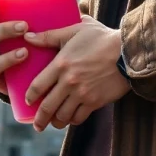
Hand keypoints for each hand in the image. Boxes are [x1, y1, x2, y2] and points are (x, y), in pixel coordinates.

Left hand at [23, 15, 131, 131]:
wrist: (128, 51)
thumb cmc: (101, 38)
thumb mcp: (75, 30)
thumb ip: (50, 35)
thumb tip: (28, 36)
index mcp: (61, 64)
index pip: (37, 85)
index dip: (29, 96)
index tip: (28, 101)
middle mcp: (69, 82)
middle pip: (47, 106)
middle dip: (39, 119)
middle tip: (37, 125)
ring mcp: (82, 93)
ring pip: (62, 115)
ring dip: (56, 122)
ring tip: (54, 123)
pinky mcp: (95, 101)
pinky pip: (79, 117)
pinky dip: (72, 120)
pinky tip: (71, 118)